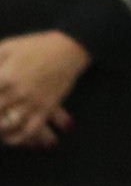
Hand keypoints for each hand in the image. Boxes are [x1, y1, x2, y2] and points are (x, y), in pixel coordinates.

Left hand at [0, 31, 87, 146]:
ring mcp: (34, 100)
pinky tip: (11, 139)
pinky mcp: (47, 107)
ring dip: (0, 128)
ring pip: (10, 124)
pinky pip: (31, 129)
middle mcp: (18, 90)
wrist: (68, 49)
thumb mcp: (8, 46)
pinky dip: (20, 138)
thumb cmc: (36, 46)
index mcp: (5, 75)